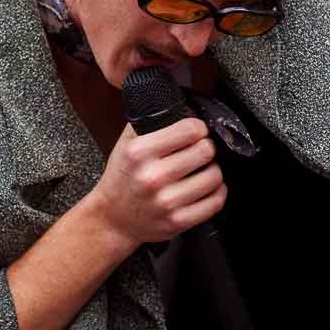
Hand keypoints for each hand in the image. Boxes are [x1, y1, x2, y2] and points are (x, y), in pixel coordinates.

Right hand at [87, 116, 225, 245]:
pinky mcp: (178, 222)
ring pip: (214, 177)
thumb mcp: (125, 144)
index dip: (198, 128)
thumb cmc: (122, 180)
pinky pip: (215, 202)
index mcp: (139, 153)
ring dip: (213, 170)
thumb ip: (148, 122)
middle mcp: (152, 177)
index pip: (189, 130)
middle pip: (205, 151)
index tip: (196, 131)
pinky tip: (207, 188)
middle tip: (200, 150)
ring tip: (203, 170)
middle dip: (206, 148)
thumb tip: (182, 107)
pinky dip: (217, 192)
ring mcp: (166, 202)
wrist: (113, 220)